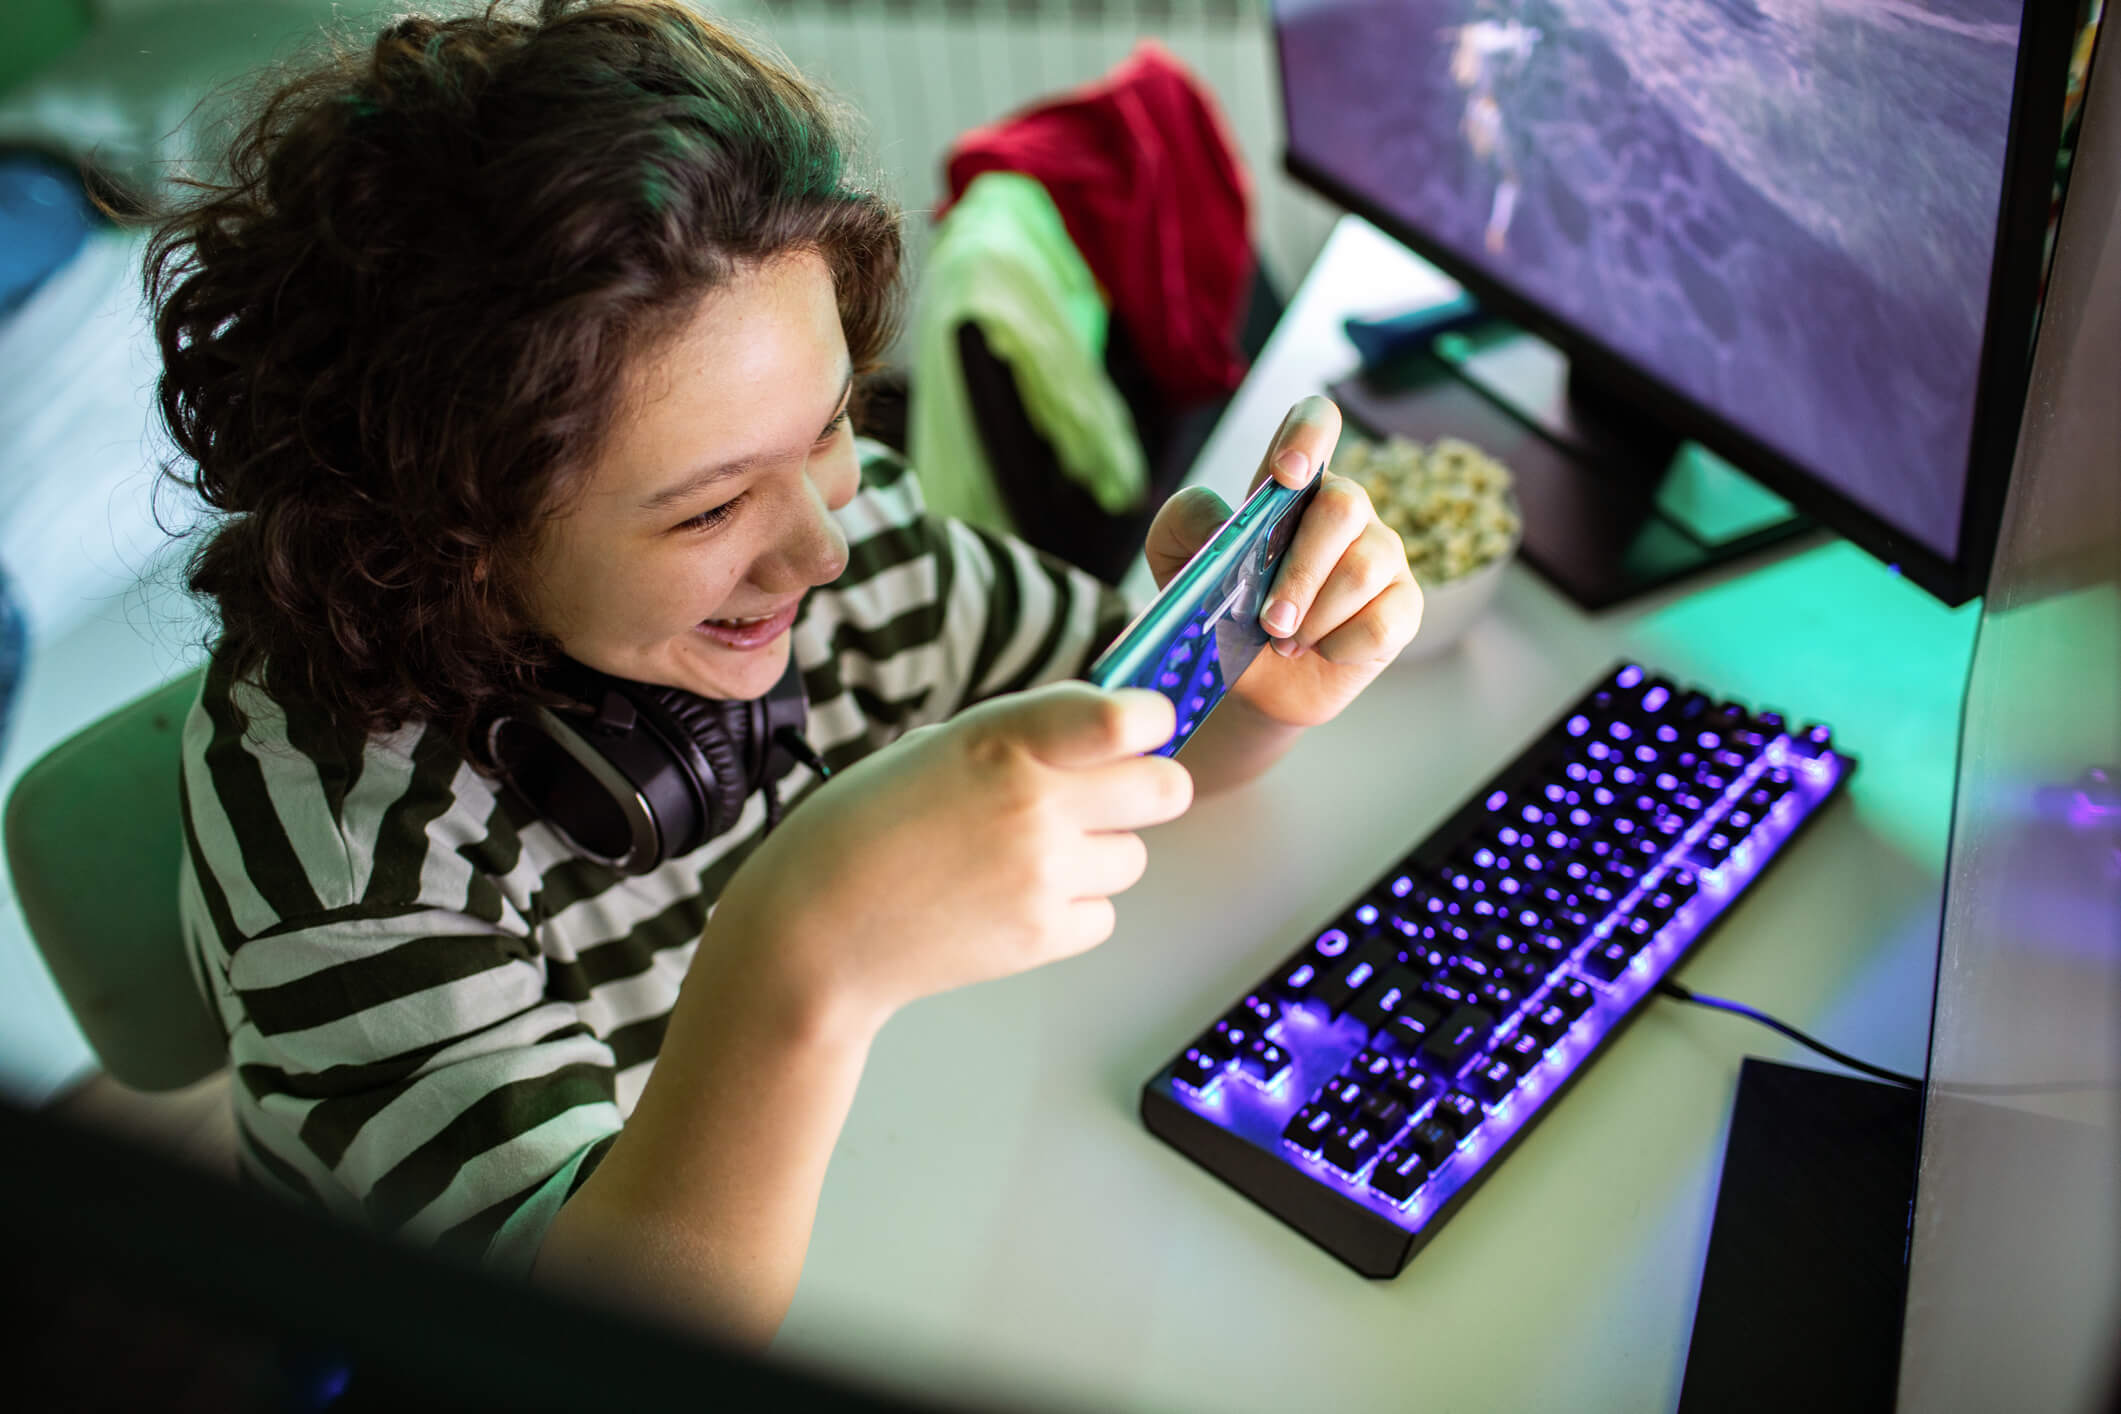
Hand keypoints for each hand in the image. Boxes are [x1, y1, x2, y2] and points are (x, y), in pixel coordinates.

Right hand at [711, 683, 1192, 1028]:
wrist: (814, 931)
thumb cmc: (862, 829)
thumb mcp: (937, 747)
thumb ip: (1022, 736)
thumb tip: (1106, 730)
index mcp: (1003, 740)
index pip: (1127, 719)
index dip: (1148, 719)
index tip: (1142, 723)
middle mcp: (1034, 805)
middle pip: (1166, 790)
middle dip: (1148, 787)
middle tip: (1111, 794)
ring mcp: (1043, 875)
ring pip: (1134, 857)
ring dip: (1099, 854)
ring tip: (1028, 857)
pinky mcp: (1043, 937)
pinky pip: (1104, 914)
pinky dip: (1072, 910)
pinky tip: (1014, 900)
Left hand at [1143, 395, 1421, 729]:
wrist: (1248, 683)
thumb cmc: (1220, 611)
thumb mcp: (1176, 562)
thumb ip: (1186, 521)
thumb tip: (1224, 515)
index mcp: (1293, 487)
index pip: (1317, 422)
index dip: (1309, 434)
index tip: (1285, 477)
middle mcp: (1345, 511)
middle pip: (1342, 506)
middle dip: (1299, 571)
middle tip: (1268, 620)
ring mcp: (1382, 556)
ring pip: (1364, 569)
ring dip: (1314, 616)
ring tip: (1285, 639)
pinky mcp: (1403, 607)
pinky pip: (1382, 622)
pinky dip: (1340, 646)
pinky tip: (1321, 650)